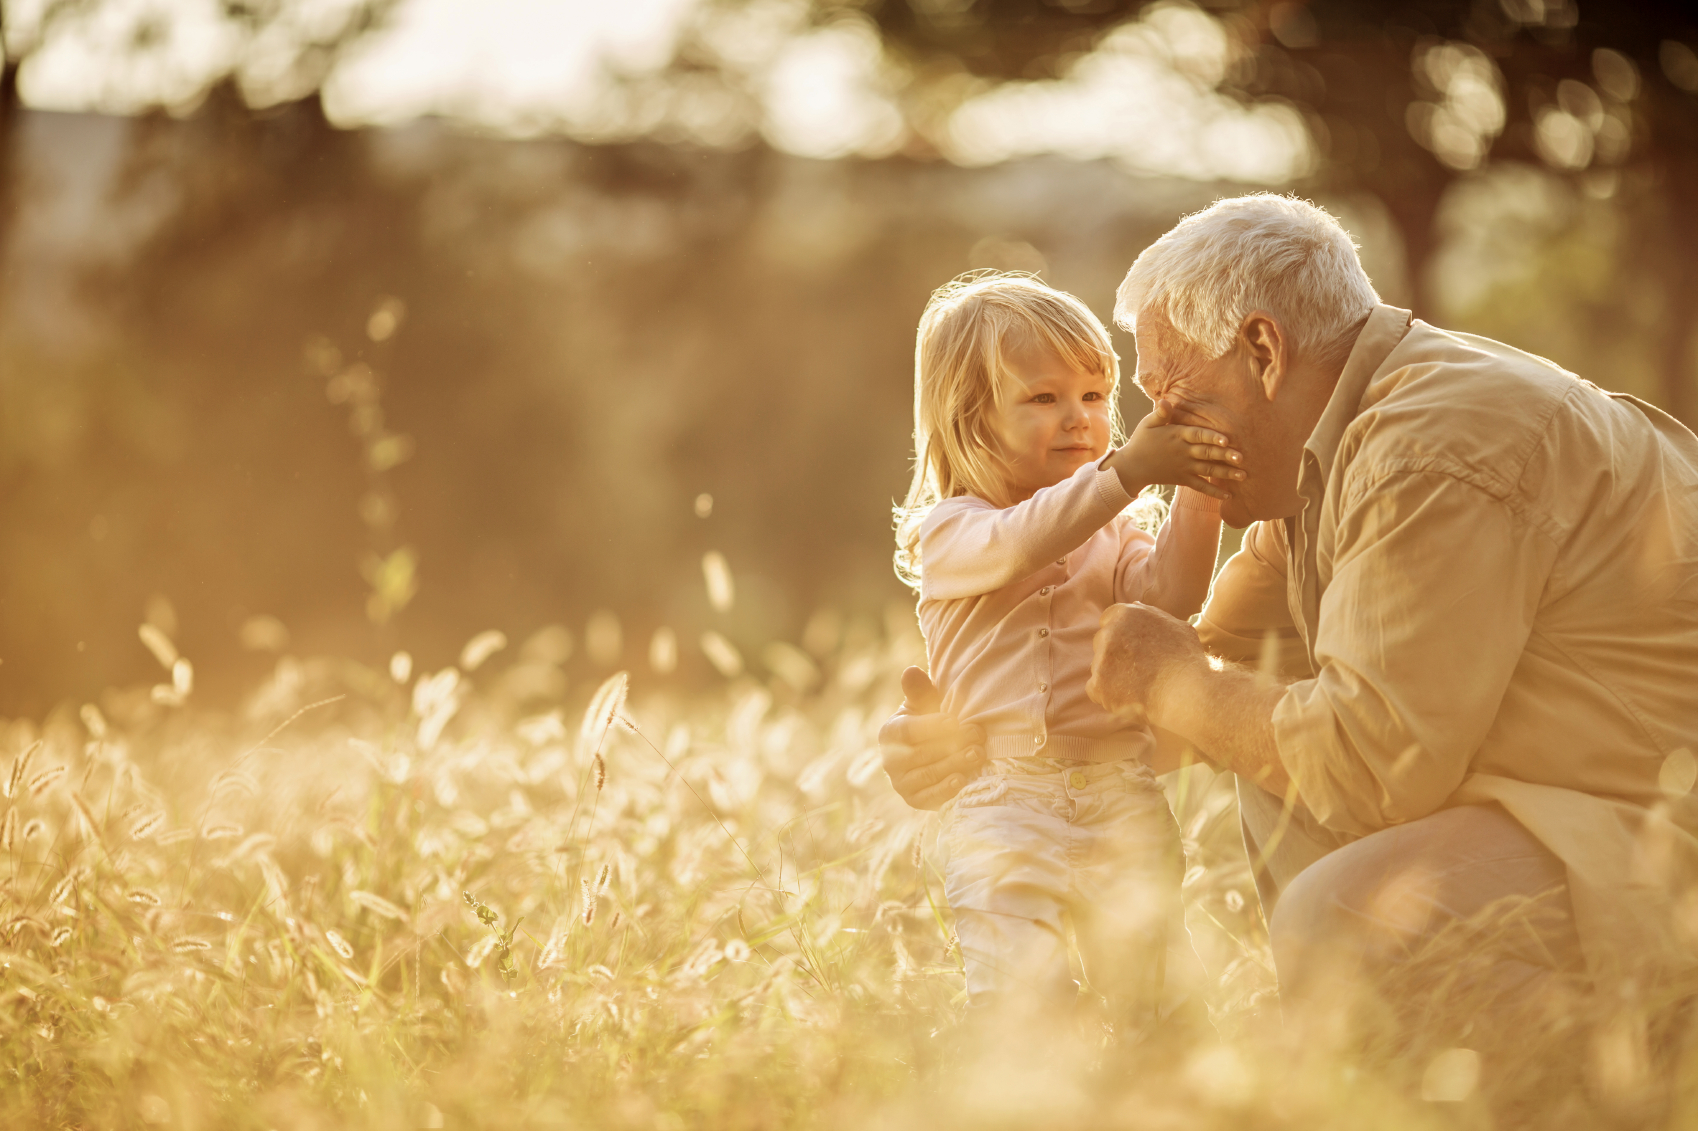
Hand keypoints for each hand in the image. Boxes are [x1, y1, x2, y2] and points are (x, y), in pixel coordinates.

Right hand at [877, 667, 984, 809]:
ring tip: (978, 754)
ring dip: (955, 764)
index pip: (908, 731)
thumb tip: (911, 671)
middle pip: (920, 754)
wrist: (932, 752)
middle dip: (952, 744)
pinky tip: (962, 780)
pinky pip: (928, 798)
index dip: (931, 726)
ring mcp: (900, 783)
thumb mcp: (924, 703)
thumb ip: (919, 690)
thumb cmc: (930, 722)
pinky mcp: (913, 800)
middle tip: (977, 736)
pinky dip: (945, 790)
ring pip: (927, 775)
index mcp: (890, 732)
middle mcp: (890, 760)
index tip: (954, 721)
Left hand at [1087, 602, 1209, 726]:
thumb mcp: (1176, 626)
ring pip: (1099, 667)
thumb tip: (1134, 605)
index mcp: (1126, 614)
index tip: (1133, 649)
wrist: (1186, 691)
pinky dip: (1108, 696)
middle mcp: (1109, 632)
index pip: (1108, 620)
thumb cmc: (1186, 659)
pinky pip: (1095, 689)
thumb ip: (1151, 614)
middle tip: (1139, 669)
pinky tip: (1130, 698)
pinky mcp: (1098, 684)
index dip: (1120, 636)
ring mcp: (1101, 659)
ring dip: (1112, 676)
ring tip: (1140, 686)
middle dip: (1115, 655)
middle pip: (1101, 643)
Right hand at [1109, 399, 1243, 499]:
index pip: (1198, 435)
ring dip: (1226, 473)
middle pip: (1207, 453)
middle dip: (1225, 456)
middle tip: (1242, 458)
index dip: (1212, 438)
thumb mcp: (1148, 424)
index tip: (1226, 440)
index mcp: (1177, 435)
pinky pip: (1200, 486)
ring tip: (1243, 475)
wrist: (1132, 467)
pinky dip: (1214, 492)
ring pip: (1208, 470)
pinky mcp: (1183, 479)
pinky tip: (1229, 495)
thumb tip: (1165, 400)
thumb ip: (1161, 413)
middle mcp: (1183, 452)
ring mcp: (1184, 467)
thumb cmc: (1142, 441)